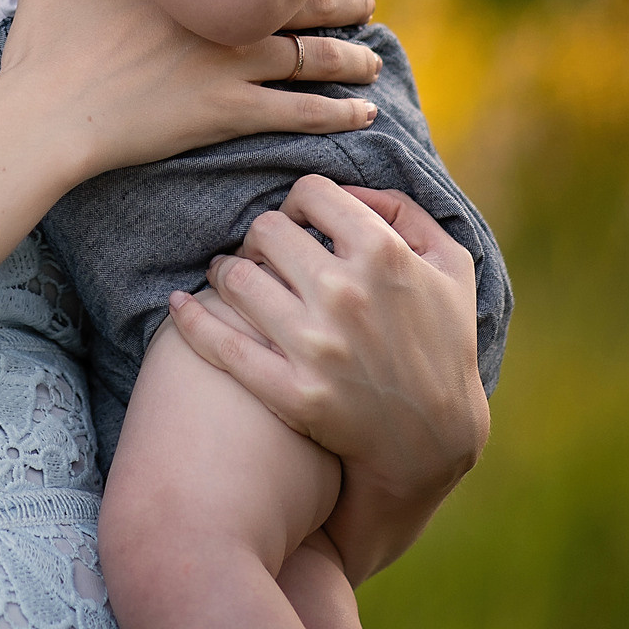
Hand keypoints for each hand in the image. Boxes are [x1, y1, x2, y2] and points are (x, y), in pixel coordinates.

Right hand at [0, 0, 383, 178]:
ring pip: (310, 56)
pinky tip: (366, 114)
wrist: (46, 115)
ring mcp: (226, 64)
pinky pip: (298, 112)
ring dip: (350, 57)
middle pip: (300, 2)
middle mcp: (216, 15)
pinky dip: (337, 113)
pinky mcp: (226, 111)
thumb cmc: (44, 49)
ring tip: (374, 60)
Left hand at [167, 177, 489, 576]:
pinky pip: (221, 345)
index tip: (300, 223)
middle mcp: (346, 294)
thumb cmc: (442, 342)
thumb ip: (405, 211)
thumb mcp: (451, 265)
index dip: (300, 203)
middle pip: (266, 230)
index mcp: (383, 254)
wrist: (433, 439)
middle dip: (262, 238)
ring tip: (231, 279)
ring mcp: (316, 346)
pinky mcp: (292, 392)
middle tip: (263, 255)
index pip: (310, 192)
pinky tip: (178, 306)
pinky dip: (190, 319)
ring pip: (236, 277)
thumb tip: (350, 189)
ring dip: (227, 272)